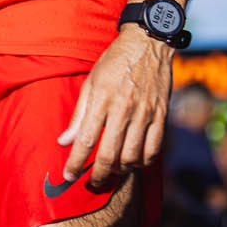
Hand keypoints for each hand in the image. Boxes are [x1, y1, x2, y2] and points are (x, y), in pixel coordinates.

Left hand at [58, 28, 171, 189]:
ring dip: (120, 171)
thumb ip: (79, 114)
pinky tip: (134, 162)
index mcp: (102, 99)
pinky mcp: (161, 116)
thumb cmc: (114, 61)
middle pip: (110, 155)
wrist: (148, 43)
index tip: (68, 175)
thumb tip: (64, 141)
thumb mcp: (91, 81)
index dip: (76, 162)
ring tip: (111, 171)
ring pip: (132, 157)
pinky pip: (154, 150)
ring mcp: (145, 114)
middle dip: (98, 175)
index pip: (86, 140)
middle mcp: (124, 109)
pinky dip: (143, 162)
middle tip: (91, 183)